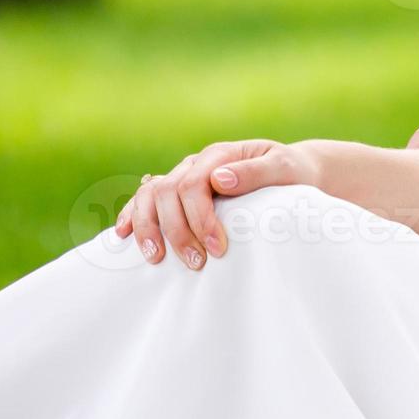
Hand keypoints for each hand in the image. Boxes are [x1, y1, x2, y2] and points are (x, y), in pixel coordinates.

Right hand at [115, 139, 320, 269]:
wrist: (295, 171)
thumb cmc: (293, 173)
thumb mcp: (285, 168)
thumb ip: (256, 172)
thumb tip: (219, 180)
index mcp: (219, 155)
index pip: (194, 184)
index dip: (200, 218)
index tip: (219, 249)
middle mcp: (196, 163)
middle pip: (167, 192)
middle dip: (178, 231)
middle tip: (197, 264)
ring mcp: (183, 176)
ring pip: (149, 195)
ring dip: (147, 227)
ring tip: (156, 258)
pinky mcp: (178, 193)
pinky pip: (145, 200)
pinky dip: (131, 215)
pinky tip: (123, 235)